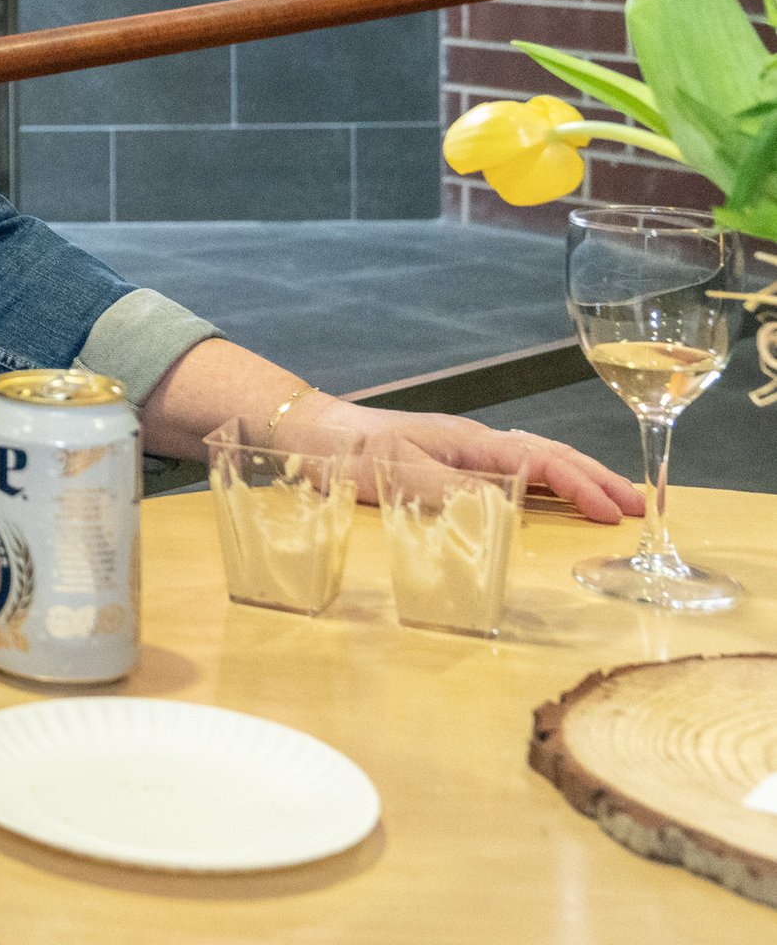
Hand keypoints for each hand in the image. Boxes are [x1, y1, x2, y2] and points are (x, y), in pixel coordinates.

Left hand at [318, 399, 643, 524]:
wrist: (306, 432)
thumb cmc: (346, 453)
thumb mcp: (398, 476)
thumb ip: (452, 494)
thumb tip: (507, 512)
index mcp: (469, 441)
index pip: (543, 460)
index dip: (584, 486)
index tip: (617, 512)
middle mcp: (472, 441)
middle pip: (549, 453)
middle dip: (596, 478)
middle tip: (638, 505)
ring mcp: (459, 448)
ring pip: (534, 457)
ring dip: (575, 477)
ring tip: (610, 499)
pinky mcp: (444, 459)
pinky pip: (510, 465)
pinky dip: (543, 478)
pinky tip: (549, 490)